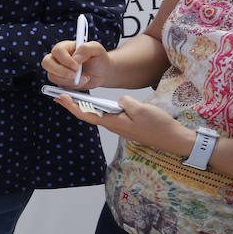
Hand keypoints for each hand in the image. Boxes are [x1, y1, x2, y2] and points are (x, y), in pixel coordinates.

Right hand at [43, 39, 109, 89]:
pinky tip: (81, 82)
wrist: (102, 72)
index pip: (57, 51)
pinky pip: (59, 85)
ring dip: (68, 80)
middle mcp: (58, 58)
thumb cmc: (98, 59)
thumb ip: (86, 49)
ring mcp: (57, 70)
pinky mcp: (60, 81)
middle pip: (47, 63)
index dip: (65, 60)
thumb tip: (75, 57)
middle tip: (74, 75)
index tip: (76, 66)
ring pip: (52, 76)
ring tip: (84, 78)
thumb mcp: (97, 49)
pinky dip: (71, 86)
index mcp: (64, 47)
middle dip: (60, 71)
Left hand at [48, 93, 191, 153]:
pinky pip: (110, 115)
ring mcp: (120, 126)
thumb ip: (124, 102)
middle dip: (73, 105)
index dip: (72, 106)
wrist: (173, 138)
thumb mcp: (140, 108)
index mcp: (113, 122)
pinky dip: (100, 108)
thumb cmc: (158, 125)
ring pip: (99, 114)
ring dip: (85, 106)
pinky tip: (97, 102)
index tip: (61, 97)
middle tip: (59, 95)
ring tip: (73, 97)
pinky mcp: (126, 125)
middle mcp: (113, 126)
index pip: (86, 114)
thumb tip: (118, 101)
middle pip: (89, 114)